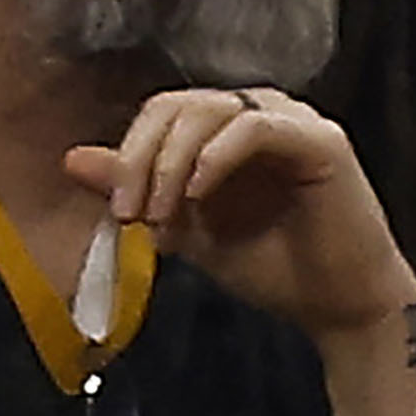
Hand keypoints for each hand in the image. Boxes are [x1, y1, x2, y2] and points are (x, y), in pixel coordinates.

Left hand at [65, 89, 415, 340]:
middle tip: (133, 213)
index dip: (132, 155)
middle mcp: (261, 113)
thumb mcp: (191, 231)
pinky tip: (198, 194)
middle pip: (178, 105)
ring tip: (164, 215)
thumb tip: (72, 160)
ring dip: (172, 162)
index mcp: (230, 130)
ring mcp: (292, 121)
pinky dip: (216, 156)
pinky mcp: (319, 140)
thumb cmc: (279, 271)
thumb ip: (140, 192)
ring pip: (209, 111)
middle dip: (143, 158)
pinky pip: (252, 126)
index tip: (122, 214)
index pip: (164, 114)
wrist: (343, 309)